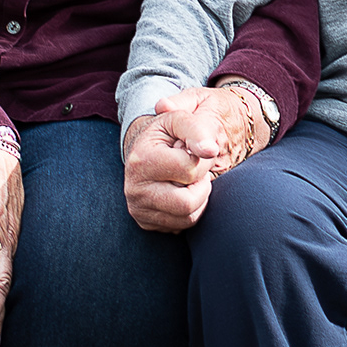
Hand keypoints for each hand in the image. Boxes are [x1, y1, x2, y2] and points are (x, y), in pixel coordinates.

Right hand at [122, 86, 250, 231]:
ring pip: (187, 218)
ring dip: (199, 198)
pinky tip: (183, 192)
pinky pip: (182, 225)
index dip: (203, 160)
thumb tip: (211, 150)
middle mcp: (135, 190)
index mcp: (141, 161)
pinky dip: (191, 210)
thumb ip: (197, 129)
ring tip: (189, 180)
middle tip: (195, 170)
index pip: (189, 170)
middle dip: (202, 185)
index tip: (195, 151)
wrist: (145, 150)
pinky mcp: (146, 222)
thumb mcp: (178, 120)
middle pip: (187, 202)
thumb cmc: (166, 134)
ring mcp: (139, 209)